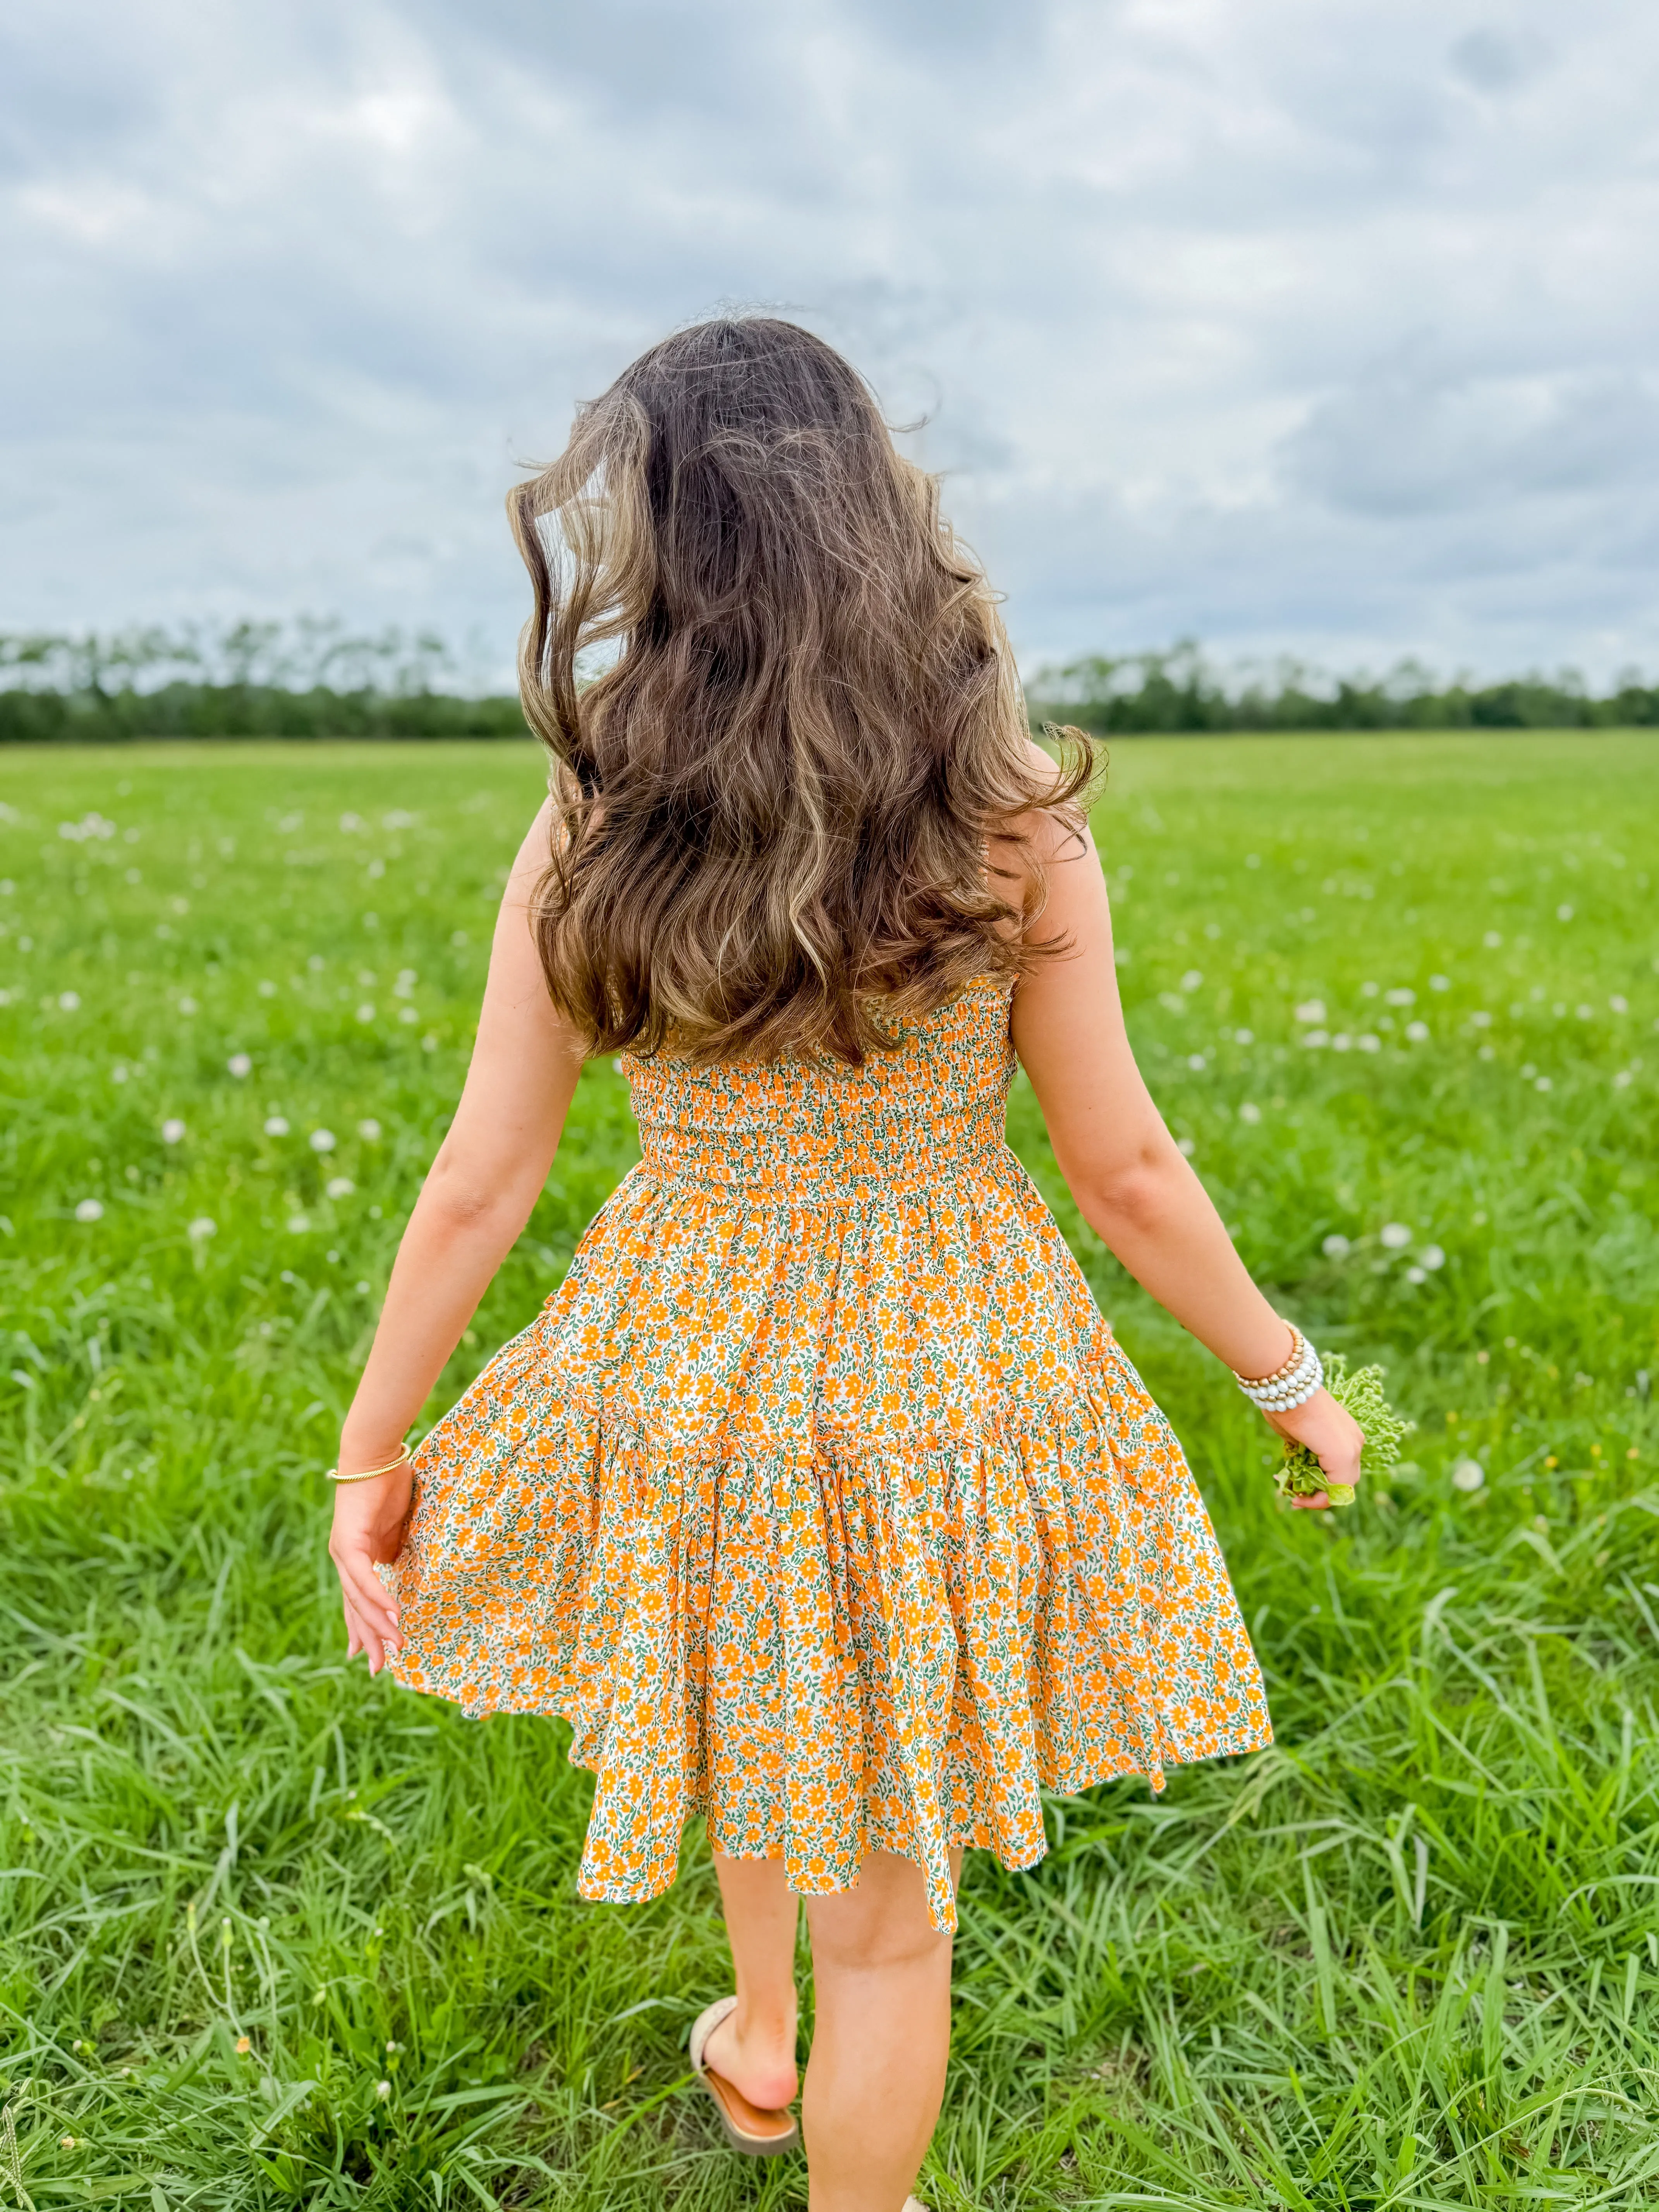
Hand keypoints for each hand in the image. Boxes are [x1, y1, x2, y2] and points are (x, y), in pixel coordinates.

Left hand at [327, 1460, 413, 1671]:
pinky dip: (378, 1598)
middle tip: (380, 1667)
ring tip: (396, 1647)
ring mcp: (344, 1551)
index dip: (362, 1629)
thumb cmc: (389, 1484)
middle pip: (355, 1608)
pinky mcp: (349, 1541)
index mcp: (354, 1556)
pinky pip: (364, 1578)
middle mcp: (344, 1558)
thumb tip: (403, 1571)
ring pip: (359, 1598)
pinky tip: (391, 1615)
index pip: (357, 1601)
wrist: (375, 1454)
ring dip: (379, 1624)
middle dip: (369, 1639)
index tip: (368, 1655)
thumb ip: (396, 1552)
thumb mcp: (397, 1527)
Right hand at [1264, 1387, 1364, 1509]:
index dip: (1322, 1486)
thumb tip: (1298, 1466)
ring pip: (1342, 1487)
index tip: (1299, 1492)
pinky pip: (1336, 1487)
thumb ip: (1303, 1452)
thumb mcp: (1296, 1435)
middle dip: (1321, 1494)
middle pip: (1345, 1481)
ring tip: (1295, 1499)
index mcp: (1347, 1435)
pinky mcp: (1343, 1455)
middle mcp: (1355, 1442)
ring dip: (1319, 1498)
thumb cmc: (1286, 1403)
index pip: (1342, 1470)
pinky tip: (1299, 1497)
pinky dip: (1319, 1498)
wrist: (1287, 1386)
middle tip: (1297, 1498)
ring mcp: (1352, 1449)